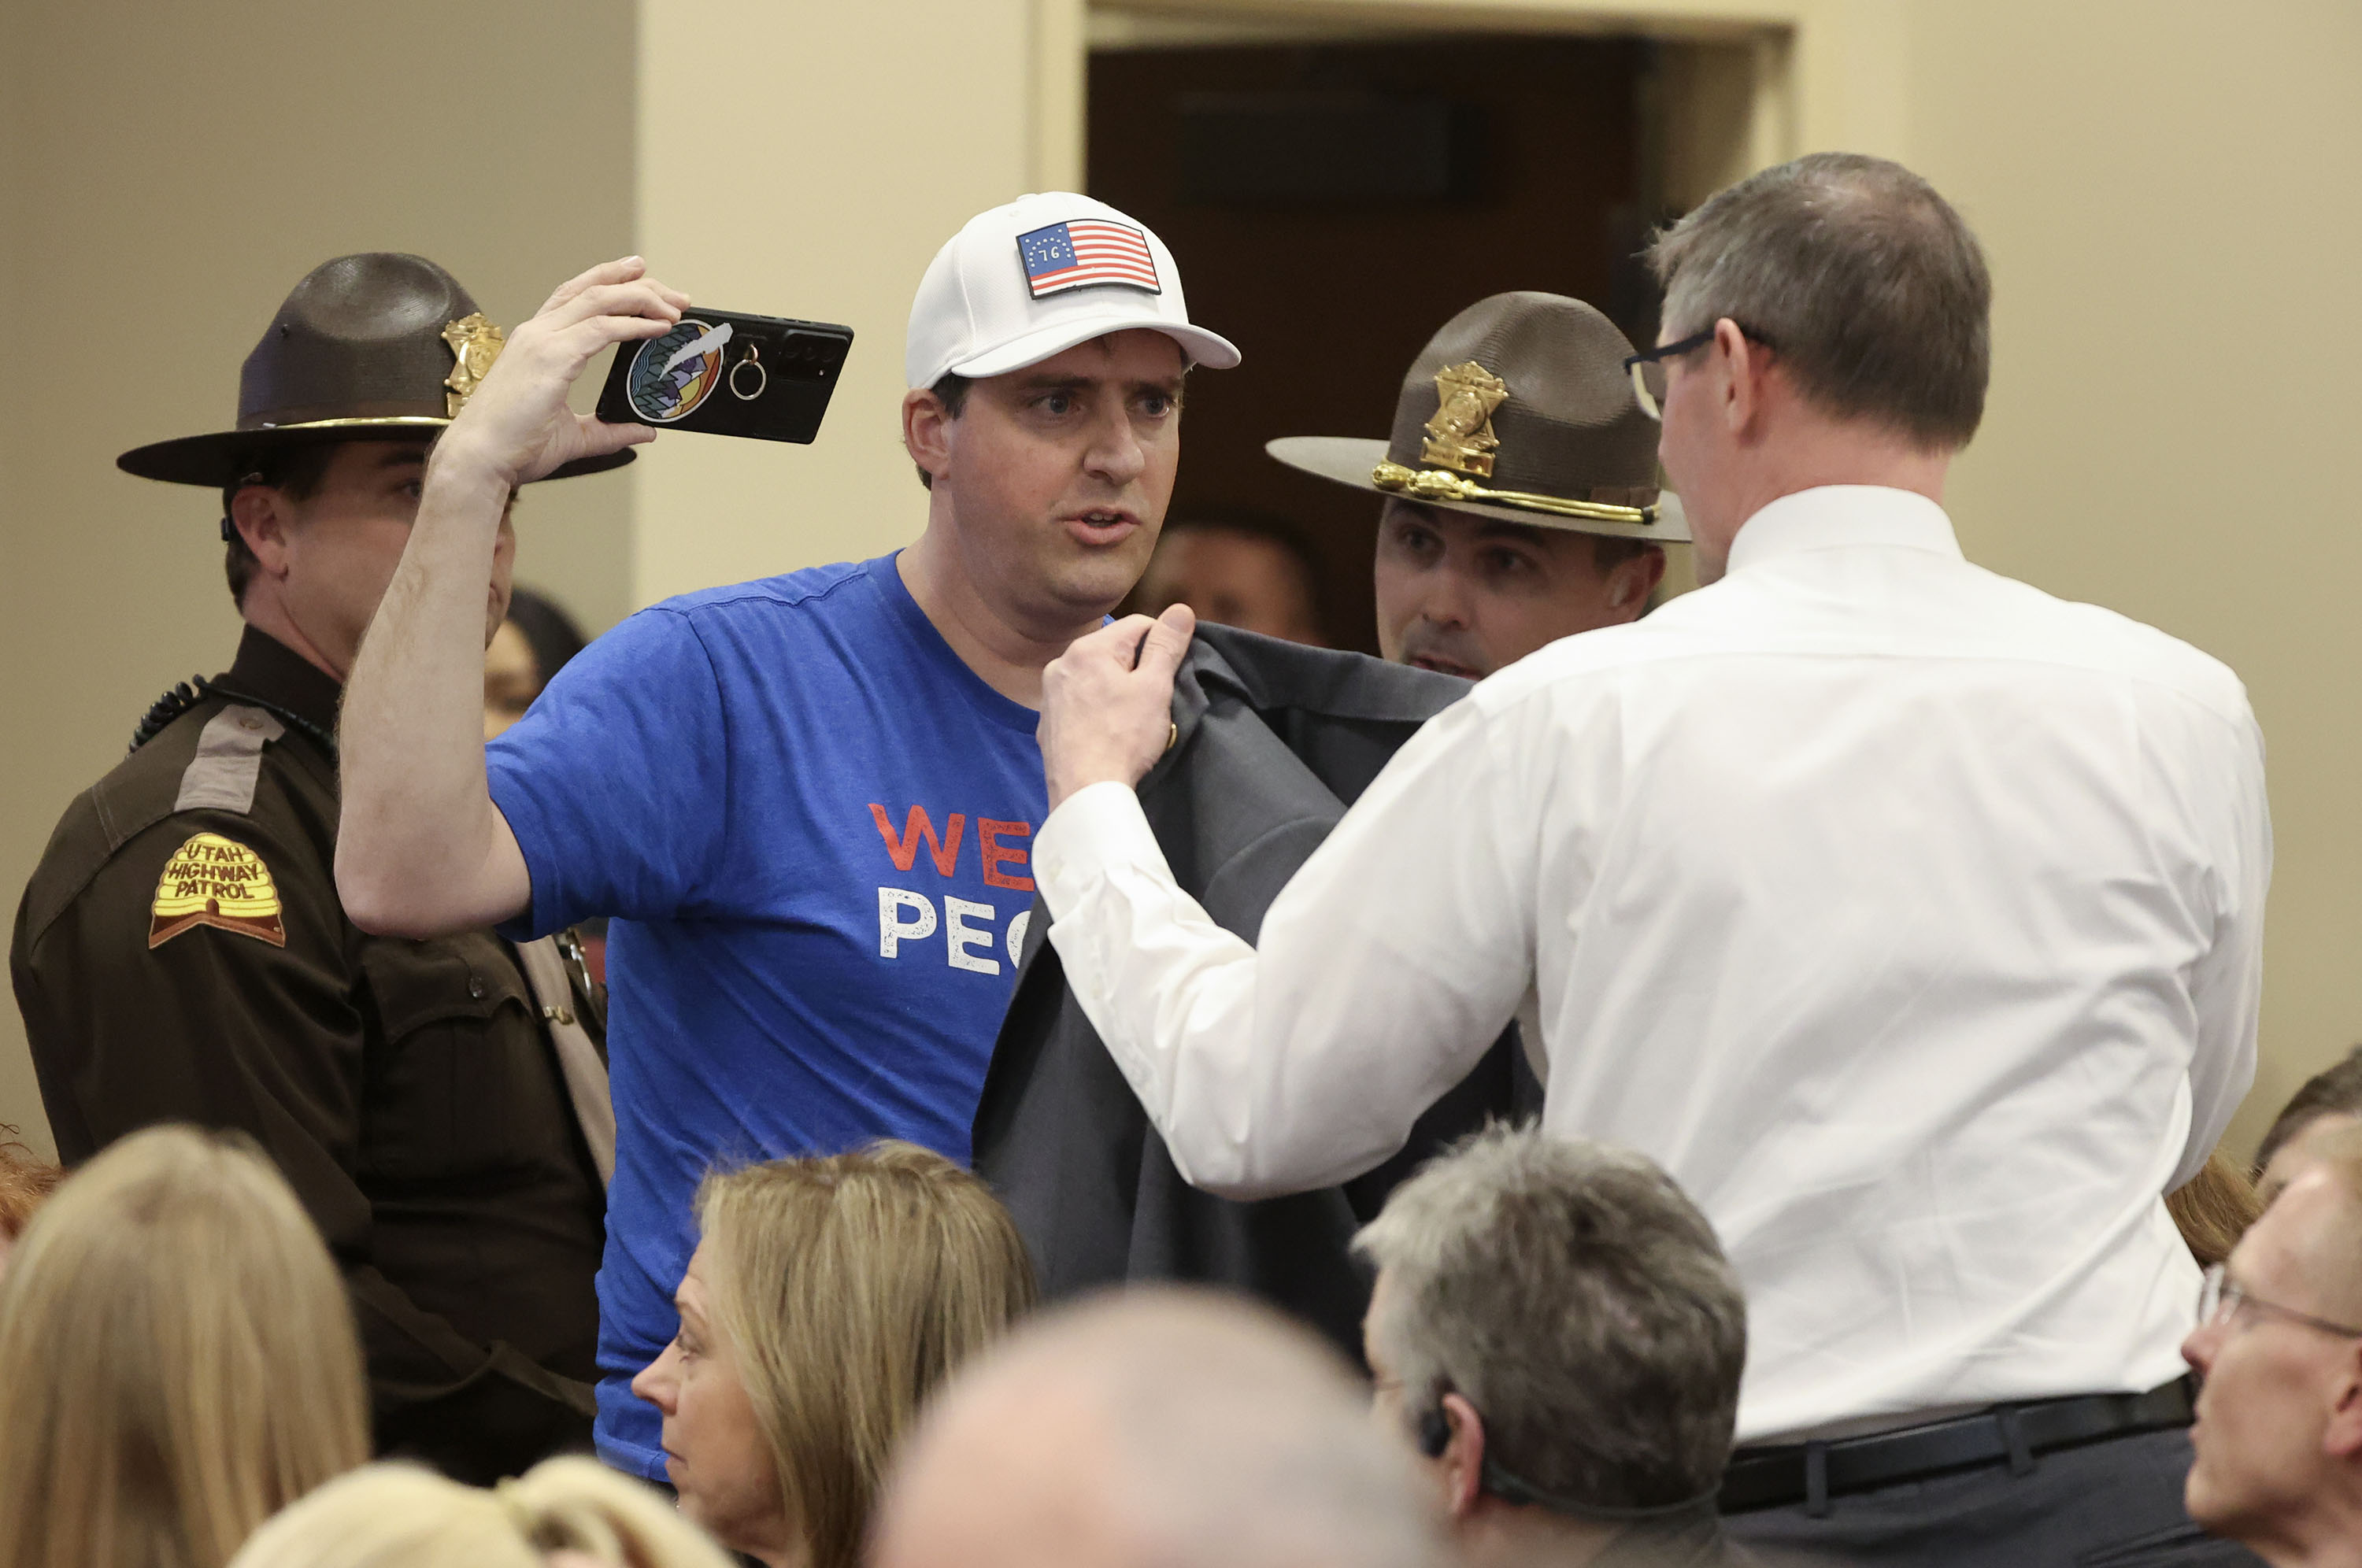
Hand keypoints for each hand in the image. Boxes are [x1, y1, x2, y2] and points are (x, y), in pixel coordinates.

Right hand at [433, 258, 691, 487]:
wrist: (481, 459)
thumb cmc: (514, 446)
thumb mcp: (574, 435)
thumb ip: (610, 431)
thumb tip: (645, 431)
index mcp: (536, 343)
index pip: (575, 296)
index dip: (608, 280)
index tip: (640, 274)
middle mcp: (537, 334)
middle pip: (592, 290)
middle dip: (637, 285)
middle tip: (674, 295)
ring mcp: (542, 342)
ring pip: (599, 300)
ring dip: (642, 299)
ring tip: (674, 308)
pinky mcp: (552, 358)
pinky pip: (601, 329)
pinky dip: (634, 324)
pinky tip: (658, 328)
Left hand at [1039, 604, 1194, 809]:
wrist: (1085, 794)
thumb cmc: (1123, 739)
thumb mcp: (1155, 687)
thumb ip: (1167, 645)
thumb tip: (1180, 609)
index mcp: (1088, 649)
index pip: (1137, 624)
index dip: (1163, 643)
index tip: (1173, 670)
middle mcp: (1061, 664)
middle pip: (1113, 651)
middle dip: (1137, 667)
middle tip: (1155, 700)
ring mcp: (1050, 696)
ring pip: (1094, 678)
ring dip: (1115, 689)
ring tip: (1132, 720)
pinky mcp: (1048, 724)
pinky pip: (1079, 704)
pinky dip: (1096, 711)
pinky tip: (1109, 734)